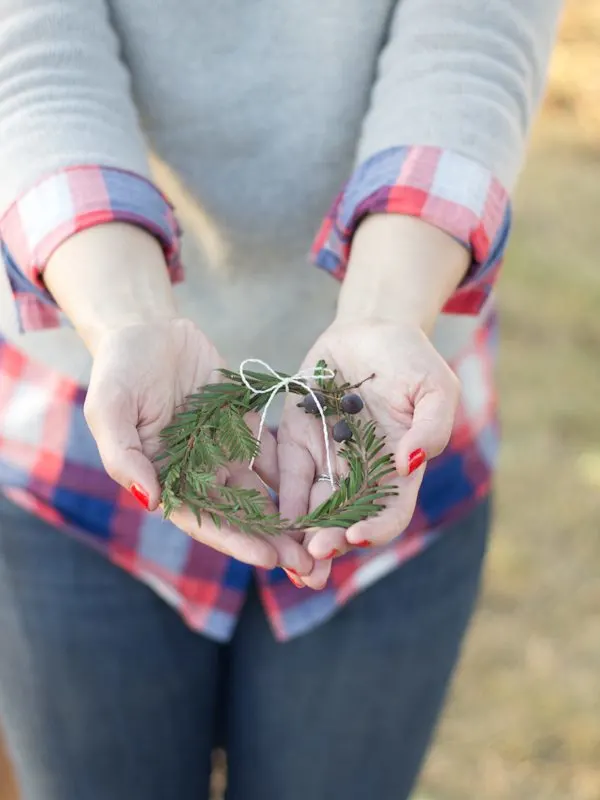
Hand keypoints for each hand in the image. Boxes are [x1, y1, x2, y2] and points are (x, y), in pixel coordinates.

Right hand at [84, 318, 313, 574]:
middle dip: (272, 542)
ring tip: (322, 539)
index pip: (203, 519)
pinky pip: (274, 456)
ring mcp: (224, 452)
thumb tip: (151, 502)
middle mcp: (198, 473)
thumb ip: (125, 456)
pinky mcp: (246, 428)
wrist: (147, 329)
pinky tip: (324, 494)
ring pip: (262, 495)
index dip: (235, 541)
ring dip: (289, 519)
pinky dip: (296, 477)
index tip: (267, 559)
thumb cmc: (119, 371)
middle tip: (309, 566)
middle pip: (239, 517)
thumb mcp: (109, 409)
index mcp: (166, 478)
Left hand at [278, 318, 459, 587]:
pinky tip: (268, 522)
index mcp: (398, 470)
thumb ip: (430, 427)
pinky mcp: (297, 441)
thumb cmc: (412, 360)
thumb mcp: (435, 388)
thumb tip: (410, 462)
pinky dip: (280, 500)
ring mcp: (327, 460)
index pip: (390, 512)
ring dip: (300, 537)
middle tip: (312, 559)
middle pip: (346, 520)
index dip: (376, 528)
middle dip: (330, 543)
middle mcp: (361, 474)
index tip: (356, 535)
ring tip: (286, 561)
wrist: (371, 330)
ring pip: (313, 508)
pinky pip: (287, 475)